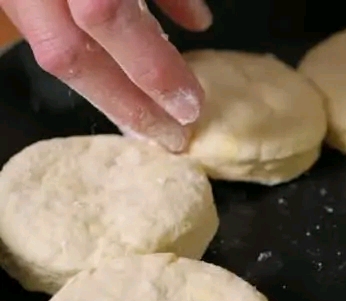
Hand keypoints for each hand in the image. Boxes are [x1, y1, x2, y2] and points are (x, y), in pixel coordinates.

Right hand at [0, 0, 211, 150]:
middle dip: (125, 102)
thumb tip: (197, 22)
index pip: (106, 16)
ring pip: (53, 51)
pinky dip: (87, 63)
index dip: (151, 67)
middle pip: (69, 54)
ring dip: (105, 92)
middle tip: (169, 137)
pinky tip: (118, 85)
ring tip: (146, 122)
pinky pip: (43, 35)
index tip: (190, 106)